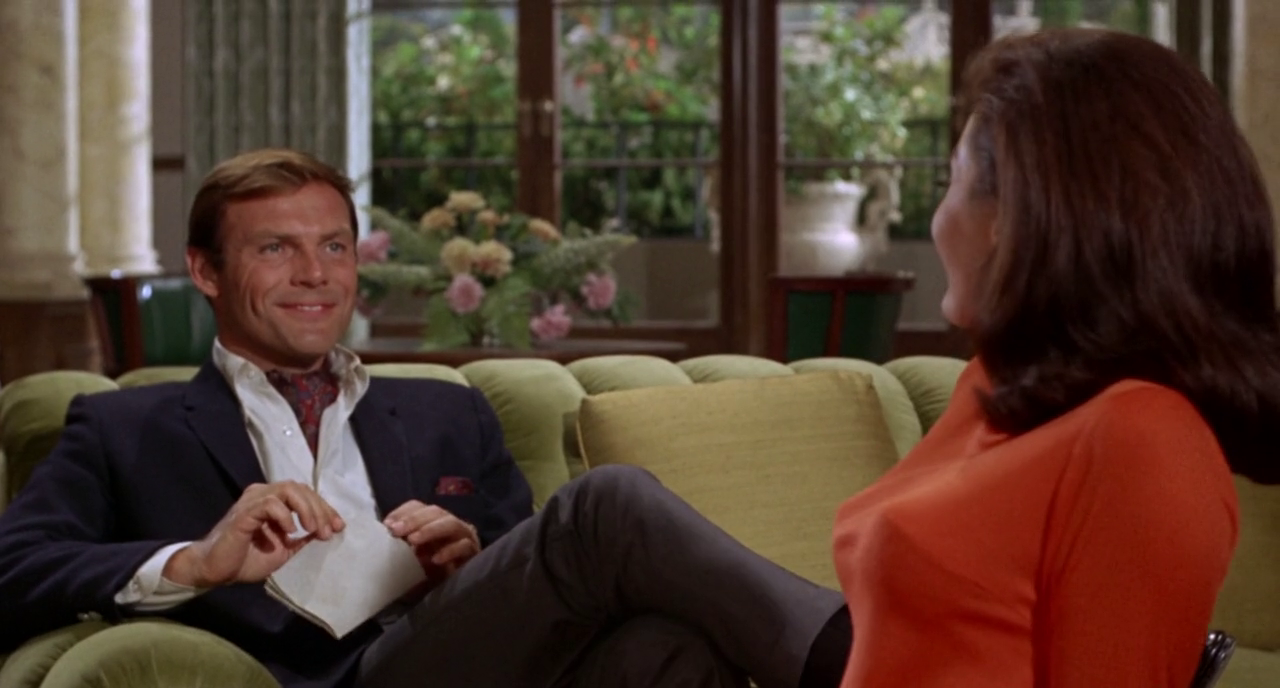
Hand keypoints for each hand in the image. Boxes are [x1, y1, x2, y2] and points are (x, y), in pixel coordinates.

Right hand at [164, 481, 344, 587]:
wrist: (216, 570)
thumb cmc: (248, 559)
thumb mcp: (284, 549)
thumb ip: (303, 537)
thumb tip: (327, 529)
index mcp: (274, 501)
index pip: (306, 494)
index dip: (325, 508)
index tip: (338, 526)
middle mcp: (263, 495)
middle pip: (300, 488)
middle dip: (320, 509)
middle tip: (327, 532)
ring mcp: (252, 502)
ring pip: (288, 490)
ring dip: (306, 509)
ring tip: (312, 529)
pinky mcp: (243, 514)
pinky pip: (269, 504)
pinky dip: (284, 515)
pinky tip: (290, 532)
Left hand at [384, 500, 480, 577]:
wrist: (452, 594)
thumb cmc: (426, 575)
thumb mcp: (408, 560)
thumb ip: (399, 547)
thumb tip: (380, 538)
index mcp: (430, 522)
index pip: (417, 507)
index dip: (403, 512)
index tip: (387, 524)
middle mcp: (448, 523)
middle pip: (434, 511)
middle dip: (414, 519)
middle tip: (396, 530)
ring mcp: (463, 535)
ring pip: (451, 523)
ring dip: (431, 530)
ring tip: (414, 540)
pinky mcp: (473, 551)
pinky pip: (464, 546)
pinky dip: (450, 550)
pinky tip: (436, 560)